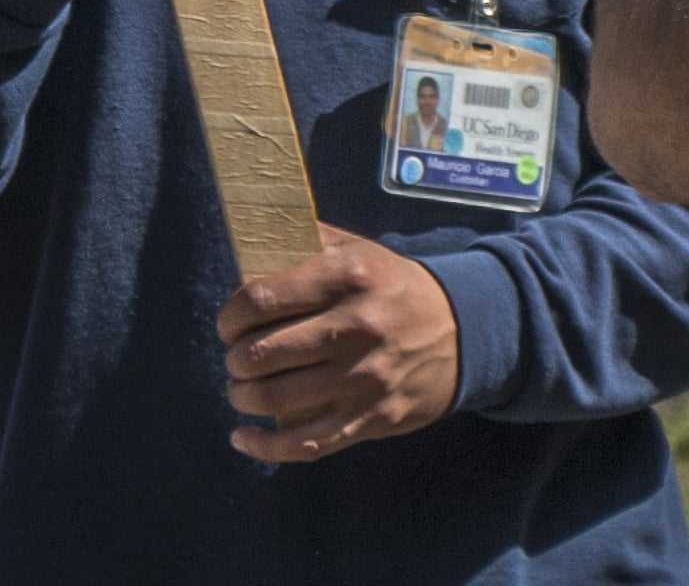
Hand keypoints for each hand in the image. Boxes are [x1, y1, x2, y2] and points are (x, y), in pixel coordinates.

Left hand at [217, 235, 460, 463]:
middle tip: (236, 357)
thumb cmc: (393, 287)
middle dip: (235, 359)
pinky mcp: (372, 419)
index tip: (228, 324)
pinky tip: (242, 438)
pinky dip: (265, 446)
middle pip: (263, 353)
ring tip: (241, 388)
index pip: (261, 299)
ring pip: (277, 400)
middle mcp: (355, 328)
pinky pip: (307, 443)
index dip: (231, 316)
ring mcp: (364, 379)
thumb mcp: (357, 250)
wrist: (461, 332)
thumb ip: (304, 242)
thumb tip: (248, 243)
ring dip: (243, 396)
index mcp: (346, 277)